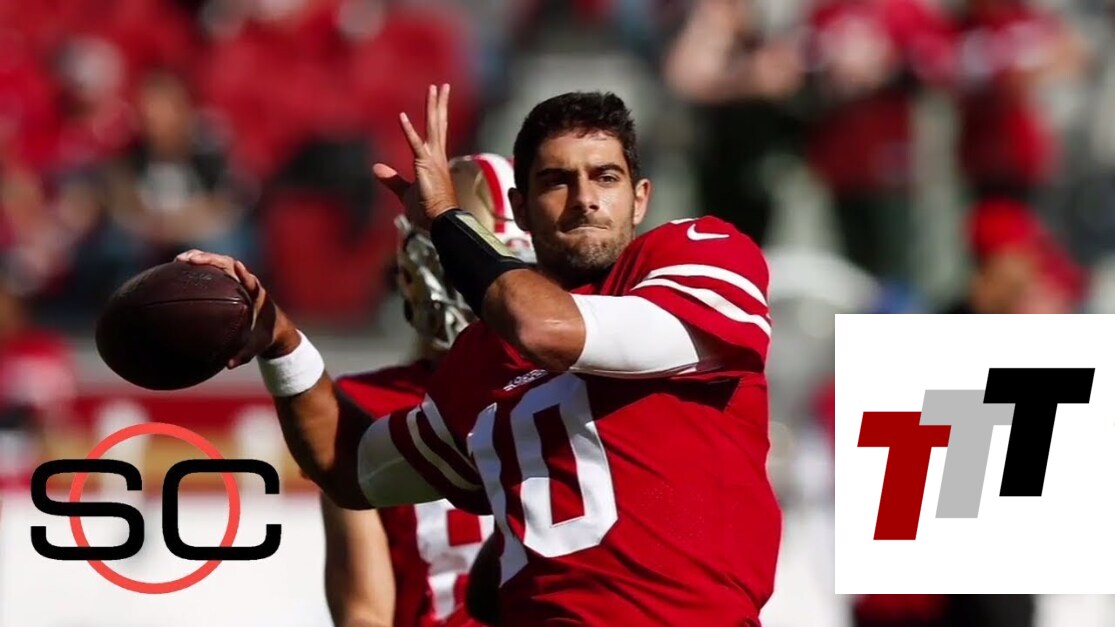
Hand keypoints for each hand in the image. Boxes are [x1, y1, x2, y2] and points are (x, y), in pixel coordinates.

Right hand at [175, 249, 298, 366]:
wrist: (273, 326)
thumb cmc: (265, 336)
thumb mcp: (257, 347)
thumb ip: (245, 355)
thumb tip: (228, 364)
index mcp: (257, 296)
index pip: (251, 282)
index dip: (244, 274)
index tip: (237, 266)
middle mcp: (247, 283)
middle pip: (229, 264)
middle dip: (211, 259)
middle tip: (190, 260)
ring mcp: (237, 279)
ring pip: (219, 263)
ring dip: (201, 258)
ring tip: (179, 259)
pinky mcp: (229, 280)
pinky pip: (213, 269)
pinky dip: (199, 266)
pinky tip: (178, 268)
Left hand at [373, 84, 458, 230]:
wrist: (441, 223)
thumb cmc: (428, 211)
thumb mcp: (406, 192)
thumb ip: (392, 179)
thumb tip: (375, 168)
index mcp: (435, 161)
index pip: (437, 132)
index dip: (437, 115)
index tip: (439, 99)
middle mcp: (437, 156)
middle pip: (439, 124)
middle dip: (439, 104)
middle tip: (442, 86)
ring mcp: (433, 160)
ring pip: (434, 127)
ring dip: (433, 107)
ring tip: (434, 89)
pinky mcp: (425, 166)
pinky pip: (415, 145)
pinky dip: (408, 131)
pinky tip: (402, 116)